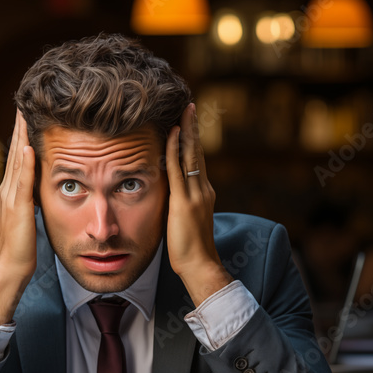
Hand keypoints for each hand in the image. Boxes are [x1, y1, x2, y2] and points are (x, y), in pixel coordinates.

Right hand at [0, 110, 36, 324]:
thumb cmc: (21, 248)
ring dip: (20, 136)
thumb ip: (31, 198)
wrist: (10, 269)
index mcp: (12, 191)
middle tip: (23, 100)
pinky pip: (22, 182)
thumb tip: (40, 185)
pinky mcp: (17, 208)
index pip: (19, 154)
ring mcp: (10, 197)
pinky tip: (28, 147)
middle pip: (15, 150)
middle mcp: (7, 189)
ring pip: (17, 160)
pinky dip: (24, 163)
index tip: (27, 112)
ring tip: (24, 113)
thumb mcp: (29, 216)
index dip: (22, 133)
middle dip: (19, 125)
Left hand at [165, 103, 232, 306]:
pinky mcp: (184, 201)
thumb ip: (180, 204)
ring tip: (185, 111)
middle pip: (198, 152)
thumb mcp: (185, 220)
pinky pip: (178, 169)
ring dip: (187, 131)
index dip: (193, 141)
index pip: (197, 161)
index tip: (188, 123)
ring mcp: (195, 194)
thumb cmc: (190, 249)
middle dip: (193, 128)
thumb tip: (168, 196)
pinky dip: (176, 149)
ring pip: (191, 156)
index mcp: (203, 193)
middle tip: (190, 106)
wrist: (199, 265)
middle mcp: (203, 189)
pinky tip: (174, 133)